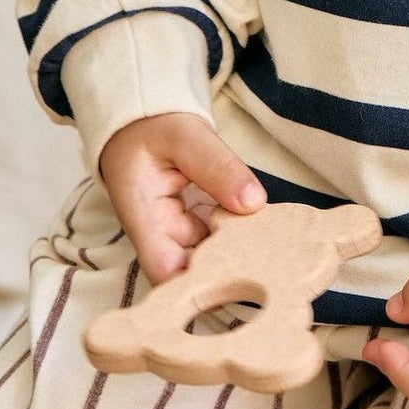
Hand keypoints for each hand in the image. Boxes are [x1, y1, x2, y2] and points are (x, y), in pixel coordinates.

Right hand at [98, 111, 266, 286]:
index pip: (166, 272)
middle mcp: (157, 236)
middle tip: (267, 248)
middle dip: (229, 266)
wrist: (141, 125)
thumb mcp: (185, 136)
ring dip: (236, 251)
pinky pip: (215, 241)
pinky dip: (236, 234)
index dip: (200, 283)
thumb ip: (217, 166)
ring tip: (267, 236)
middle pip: (191, 273)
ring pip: (208, 259)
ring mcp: (176, 235)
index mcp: (144, 218)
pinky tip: (257, 225)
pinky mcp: (191, 228)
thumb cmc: (153, 129)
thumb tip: (254, 203)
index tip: (240, 266)